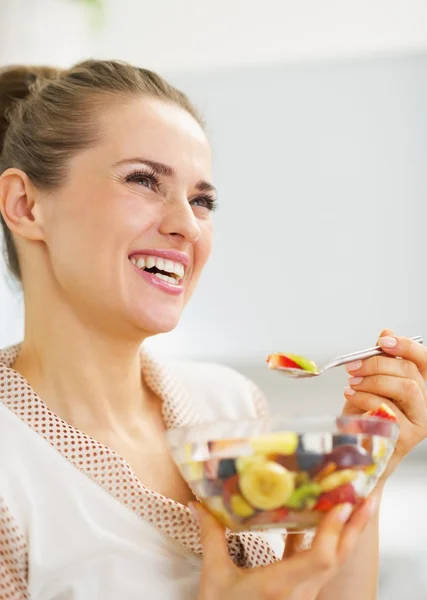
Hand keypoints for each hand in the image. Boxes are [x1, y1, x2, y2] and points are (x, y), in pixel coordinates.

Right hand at [192, 498, 375, 599]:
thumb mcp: (215, 577)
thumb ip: (211, 537)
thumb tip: (198, 503)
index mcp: (280, 585)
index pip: (320, 559)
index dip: (334, 531)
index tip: (342, 503)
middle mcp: (300, 590)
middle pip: (338, 557)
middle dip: (356, 525)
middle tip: (368, 494)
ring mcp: (304, 594)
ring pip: (335, 560)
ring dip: (347, 531)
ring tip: (355, 502)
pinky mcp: (301, 593)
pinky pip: (320, 563)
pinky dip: (325, 540)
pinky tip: (320, 519)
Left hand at [343, 329, 426, 481]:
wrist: (360, 452)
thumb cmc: (367, 416)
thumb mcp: (371, 384)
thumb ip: (381, 360)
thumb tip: (386, 333)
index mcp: (420, 386)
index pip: (424, 360)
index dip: (406, 346)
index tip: (382, 342)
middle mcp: (426, 403)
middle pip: (409, 372)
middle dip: (377, 364)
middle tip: (352, 367)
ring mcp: (420, 421)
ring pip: (404, 388)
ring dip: (372, 381)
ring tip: (351, 383)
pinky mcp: (408, 437)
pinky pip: (388, 408)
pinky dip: (364, 398)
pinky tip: (350, 397)